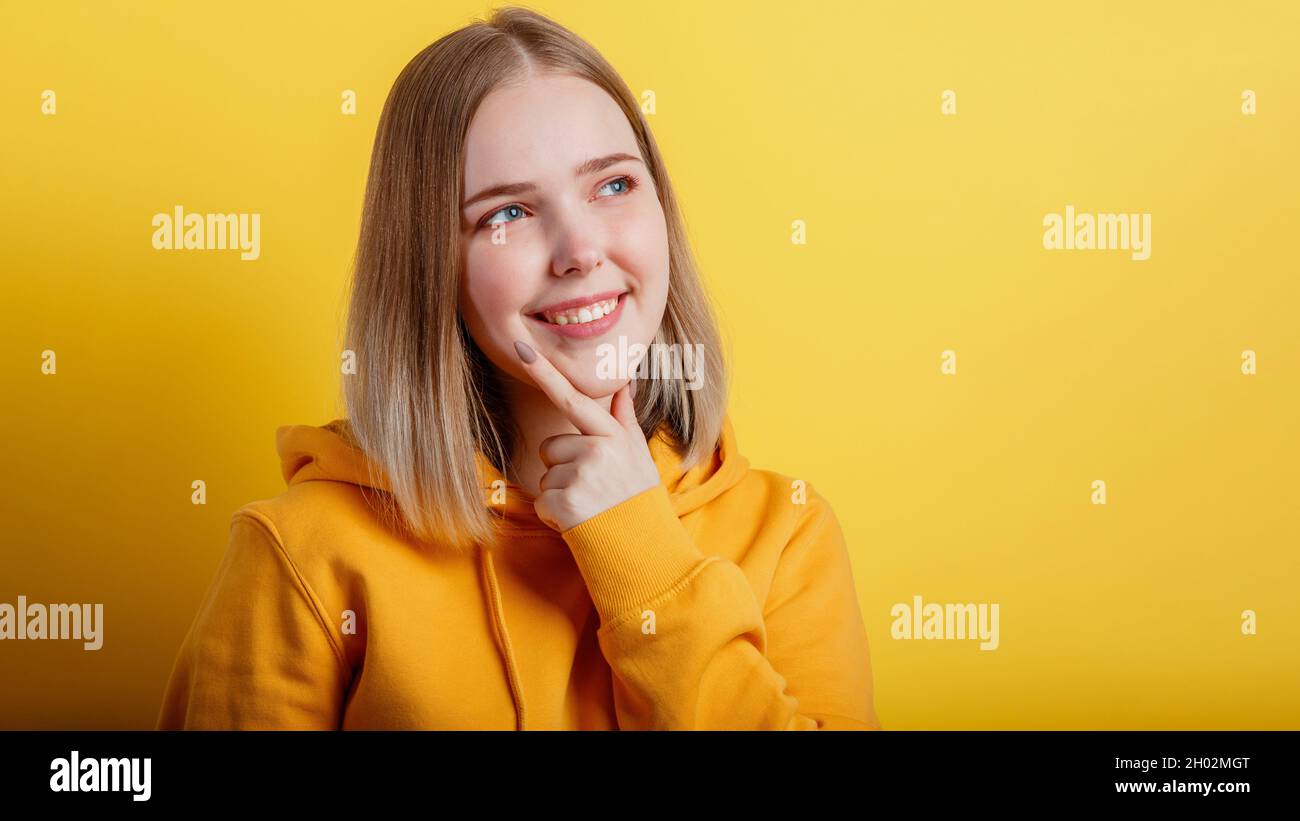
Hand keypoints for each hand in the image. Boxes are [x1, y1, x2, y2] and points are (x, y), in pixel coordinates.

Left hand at [513, 340, 661, 531]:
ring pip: (544, 476)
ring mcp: (580, 476)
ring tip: (590, 505)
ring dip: (560, 494)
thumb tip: (625, 381)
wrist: (644, 546)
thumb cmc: (638, 496)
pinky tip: (580, 520)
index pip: (572, 397)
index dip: (544, 371)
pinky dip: (555, 516)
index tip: (520, 347)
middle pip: (550, 447)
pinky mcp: (565, 503)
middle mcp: (596, 450)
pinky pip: (542, 502)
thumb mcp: (637, 452)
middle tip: (592, 487)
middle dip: (562, 468)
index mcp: (611, 435)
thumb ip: (623, 416)